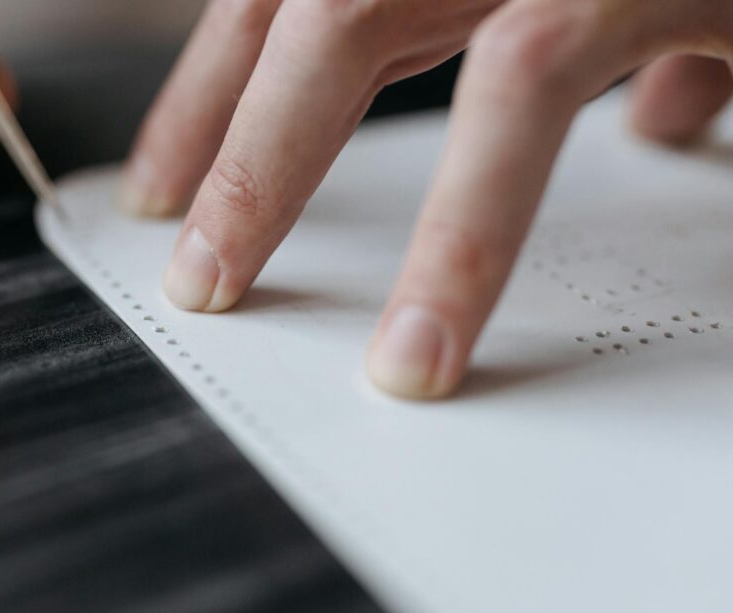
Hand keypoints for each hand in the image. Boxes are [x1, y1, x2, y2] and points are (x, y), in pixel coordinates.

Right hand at [124, 0, 732, 399]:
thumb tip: (667, 117)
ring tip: (161, 191)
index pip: (516, 82)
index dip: (457, 230)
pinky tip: (209, 90)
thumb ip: (717, 62)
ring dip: (208, 95)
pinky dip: (237, 38)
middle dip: (257, 164)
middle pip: (342, 16)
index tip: (414, 352)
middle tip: (204, 281)